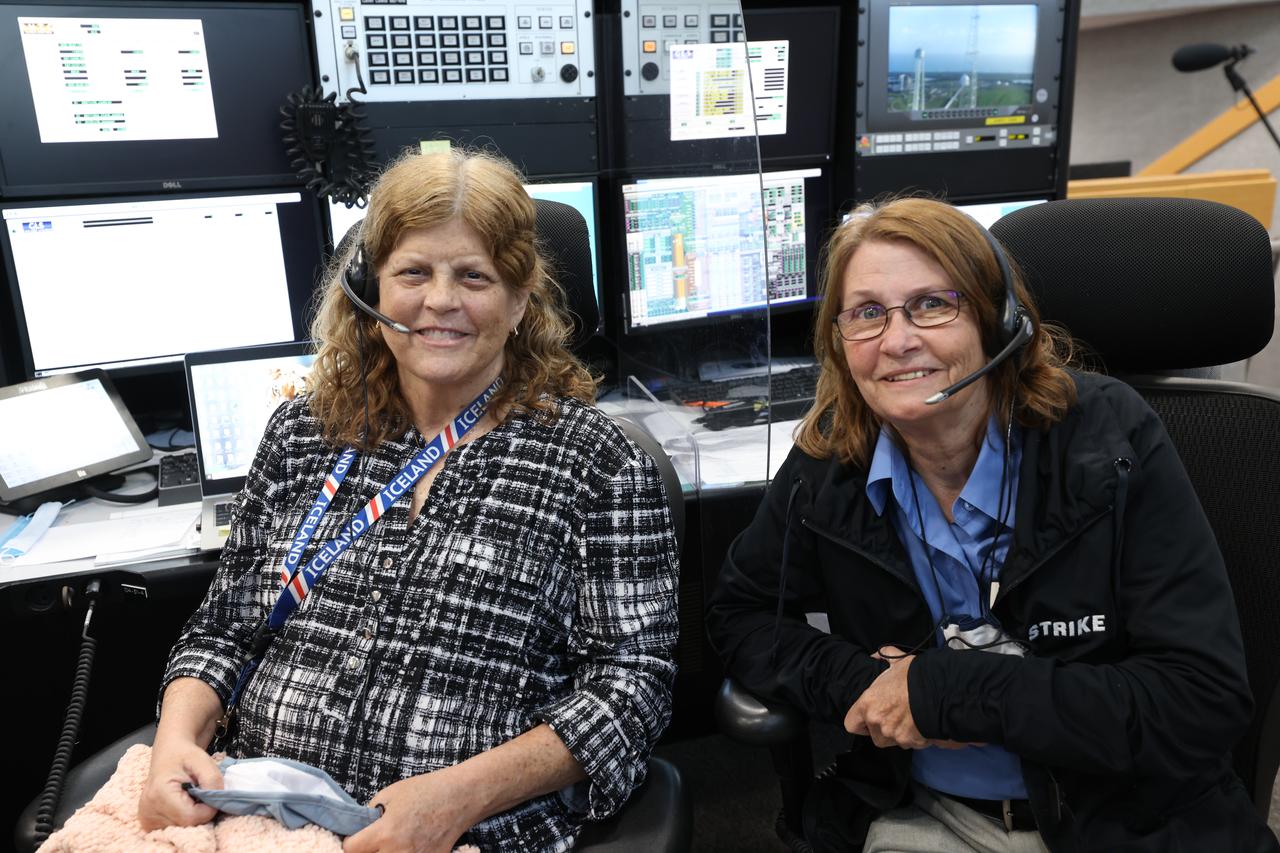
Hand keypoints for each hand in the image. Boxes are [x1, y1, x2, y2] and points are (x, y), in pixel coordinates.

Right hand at [137, 736, 222, 829]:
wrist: (168, 753)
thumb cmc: (185, 755)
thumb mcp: (204, 761)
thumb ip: (213, 780)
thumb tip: (217, 802)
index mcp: (159, 794)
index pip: (191, 817)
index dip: (208, 809)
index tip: (211, 794)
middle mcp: (148, 810)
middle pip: (186, 825)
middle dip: (200, 811)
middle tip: (200, 793)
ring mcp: (146, 818)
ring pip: (181, 828)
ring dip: (191, 815)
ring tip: (189, 796)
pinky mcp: (148, 823)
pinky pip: (173, 828)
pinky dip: (183, 818)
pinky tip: (182, 803)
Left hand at [344, 768, 475, 852]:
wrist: (460, 797)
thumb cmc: (426, 791)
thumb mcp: (389, 794)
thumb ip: (369, 815)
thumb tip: (360, 829)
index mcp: (385, 833)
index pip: (350, 849)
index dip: (349, 842)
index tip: (354, 837)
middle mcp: (397, 852)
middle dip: (367, 850)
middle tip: (373, 840)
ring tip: (392, 842)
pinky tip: (410, 845)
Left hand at [844, 646, 930, 749]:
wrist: (939, 692)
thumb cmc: (916, 677)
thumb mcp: (897, 661)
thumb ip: (884, 657)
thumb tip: (876, 655)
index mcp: (868, 704)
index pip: (851, 724)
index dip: (859, 723)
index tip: (867, 718)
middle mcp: (877, 722)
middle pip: (873, 735)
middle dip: (882, 728)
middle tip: (893, 716)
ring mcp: (893, 734)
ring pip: (891, 741)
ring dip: (896, 734)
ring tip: (907, 720)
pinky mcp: (909, 742)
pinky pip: (908, 743)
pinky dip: (913, 737)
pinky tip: (919, 724)